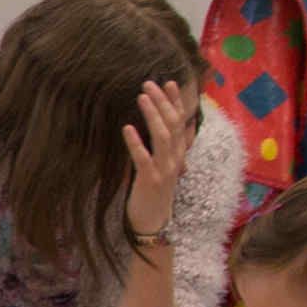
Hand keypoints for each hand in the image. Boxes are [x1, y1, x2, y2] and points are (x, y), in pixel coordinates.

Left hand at [123, 78, 198, 238]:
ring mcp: (165, 169)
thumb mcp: (160, 168)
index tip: (169, 82)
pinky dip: (135, 142)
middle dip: (162, 101)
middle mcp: (175, 158)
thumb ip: (160, 149)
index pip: (180, 122)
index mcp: (177, 154)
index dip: (175, 102)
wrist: (153, 224)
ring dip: (152, 114)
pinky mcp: (151, 180)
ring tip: (141, 96)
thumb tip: (154, 129)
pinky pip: (143, 158)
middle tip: (148, 83)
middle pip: (173, 124)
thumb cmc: (151, 194)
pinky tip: (126, 128)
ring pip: (162, 136)